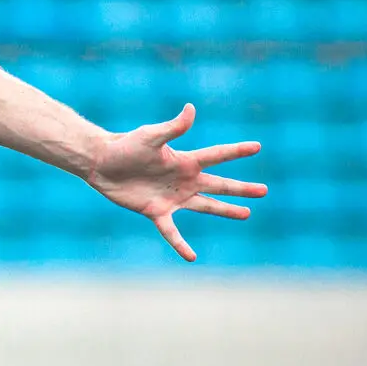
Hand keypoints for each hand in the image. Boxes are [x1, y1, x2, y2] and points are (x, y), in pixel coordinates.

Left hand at [85, 104, 266, 262]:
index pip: (217, 155)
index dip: (237, 151)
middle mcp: (183, 180)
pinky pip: (172, 232)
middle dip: (241, 188)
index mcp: (185, 161)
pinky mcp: (156, 211)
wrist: (103, 163)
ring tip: (246, 214)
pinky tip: (192, 256)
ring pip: (205, 206)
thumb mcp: (151, 136)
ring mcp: (172, 197)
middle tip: (264, 191)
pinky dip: (181, 244)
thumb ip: (173, 127)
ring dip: (225, 211)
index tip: (258, 147)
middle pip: (219, 184)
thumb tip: (191, 109)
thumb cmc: (126, 145)